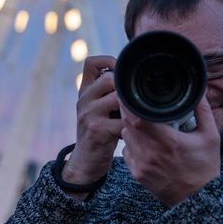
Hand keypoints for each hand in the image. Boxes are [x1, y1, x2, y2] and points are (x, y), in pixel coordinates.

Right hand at [64, 56, 123, 187]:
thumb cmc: (100, 132)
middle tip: (136, 102)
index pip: (91, 63)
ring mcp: (89, 114)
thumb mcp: (98, 109)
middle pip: (109, 78)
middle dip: (126, 89)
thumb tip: (134, 77)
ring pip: (118, 98)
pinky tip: (136, 132)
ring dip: (132, 107)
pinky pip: (123, 122)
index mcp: (85, 91)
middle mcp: (84, 100)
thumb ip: (109, 94)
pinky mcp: (97, 130)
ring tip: (138, 116)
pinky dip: (133, 126)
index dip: (109, 61)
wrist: (86, 162)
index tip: (123, 72)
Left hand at [120, 93, 220, 206]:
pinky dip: (133, 145)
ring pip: (126, 137)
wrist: (197, 200)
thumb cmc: (205, 168)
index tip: (132, 96)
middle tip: (137, 106)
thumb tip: (197, 92)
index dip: (131, 105)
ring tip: (145, 127)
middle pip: (128, 125)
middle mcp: (150, 153)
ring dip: (132, 129)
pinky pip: (127, 152)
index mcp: (167, 141)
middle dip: (131, 114)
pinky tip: (146, 145)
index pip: (138, 118)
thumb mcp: (210, 137)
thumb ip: (202, 112)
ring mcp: (141, 165)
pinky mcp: (137, 174)